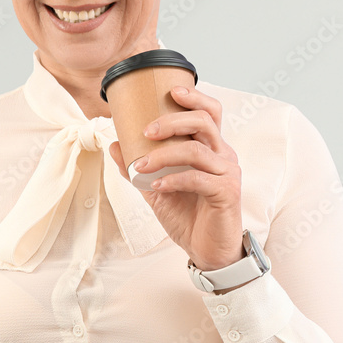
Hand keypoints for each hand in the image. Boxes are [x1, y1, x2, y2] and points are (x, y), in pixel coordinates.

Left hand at [109, 85, 243, 270]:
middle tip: (145, 131)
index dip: (194, 97)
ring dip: (162, 155)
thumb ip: (138, 167)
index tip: (171, 90)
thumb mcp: (156, 189)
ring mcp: (228, 173)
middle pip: (204, 121)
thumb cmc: (188, 216)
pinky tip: (157, 185)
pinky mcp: (227, 193)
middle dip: (172, 120)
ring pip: (196, 150)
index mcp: (210, 148)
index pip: (209, 112)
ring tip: (141, 166)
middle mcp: (223, 155)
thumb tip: (115, 144)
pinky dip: (173, 179)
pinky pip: (198, 178)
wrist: (207, 251)